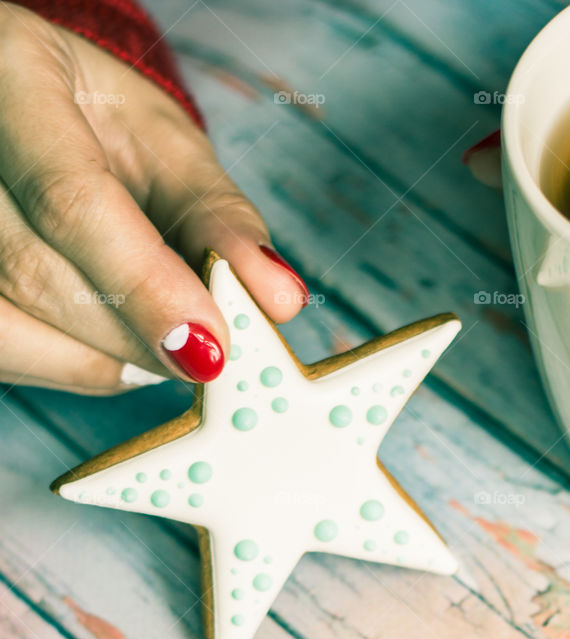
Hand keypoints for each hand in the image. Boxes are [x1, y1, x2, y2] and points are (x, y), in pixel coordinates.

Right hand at [0, 3, 306, 392]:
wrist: (26, 113)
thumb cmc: (98, 123)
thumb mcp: (168, 146)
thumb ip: (220, 219)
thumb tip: (279, 299)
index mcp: (11, 78)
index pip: (72, 201)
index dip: (147, 287)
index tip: (212, 346)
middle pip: (36, 275)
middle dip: (136, 335)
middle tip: (206, 356)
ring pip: (12, 329)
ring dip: (105, 358)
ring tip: (164, 343)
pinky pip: (6, 353)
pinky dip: (74, 366)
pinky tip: (118, 348)